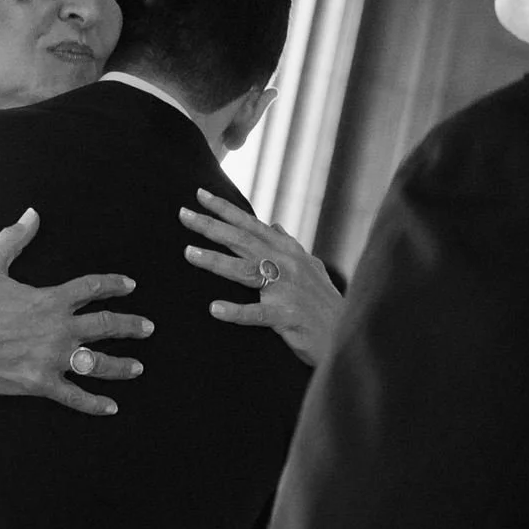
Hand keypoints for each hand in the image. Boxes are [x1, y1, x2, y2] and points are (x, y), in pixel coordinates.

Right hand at [0, 209, 153, 417]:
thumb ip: (14, 238)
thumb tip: (31, 214)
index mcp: (51, 300)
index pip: (92, 288)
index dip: (114, 285)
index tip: (129, 286)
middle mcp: (59, 329)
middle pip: (106, 326)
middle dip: (131, 326)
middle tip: (147, 328)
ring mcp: (52, 359)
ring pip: (98, 363)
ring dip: (122, 366)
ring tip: (138, 368)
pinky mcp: (41, 383)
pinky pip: (75, 396)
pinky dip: (94, 404)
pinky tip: (111, 407)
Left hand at [181, 188, 343, 367]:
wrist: (346, 334)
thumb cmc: (323, 303)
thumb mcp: (310, 267)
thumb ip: (288, 246)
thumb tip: (273, 226)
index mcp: (288, 252)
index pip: (251, 225)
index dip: (225, 209)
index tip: (200, 194)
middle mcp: (287, 265)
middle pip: (242, 241)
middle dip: (211, 226)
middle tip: (183, 214)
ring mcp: (287, 290)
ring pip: (245, 271)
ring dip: (215, 261)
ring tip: (188, 253)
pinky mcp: (287, 318)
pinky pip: (257, 314)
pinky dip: (236, 311)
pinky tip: (215, 309)